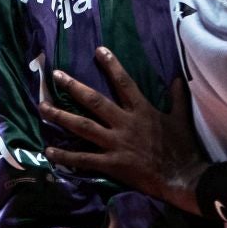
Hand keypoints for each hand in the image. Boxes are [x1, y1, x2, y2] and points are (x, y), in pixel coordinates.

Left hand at [41, 47, 207, 214]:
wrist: (184, 177)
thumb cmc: (183, 147)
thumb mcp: (181, 118)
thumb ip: (177, 97)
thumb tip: (177, 77)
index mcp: (141, 110)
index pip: (124, 83)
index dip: (111, 65)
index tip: (98, 50)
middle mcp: (125, 123)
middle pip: (94, 101)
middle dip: (73, 87)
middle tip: (56, 75)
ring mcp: (116, 144)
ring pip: (83, 126)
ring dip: (61, 116)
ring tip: (42, 107)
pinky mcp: (112, 164)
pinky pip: (84, 158)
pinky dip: (65, 155)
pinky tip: (49, 150)